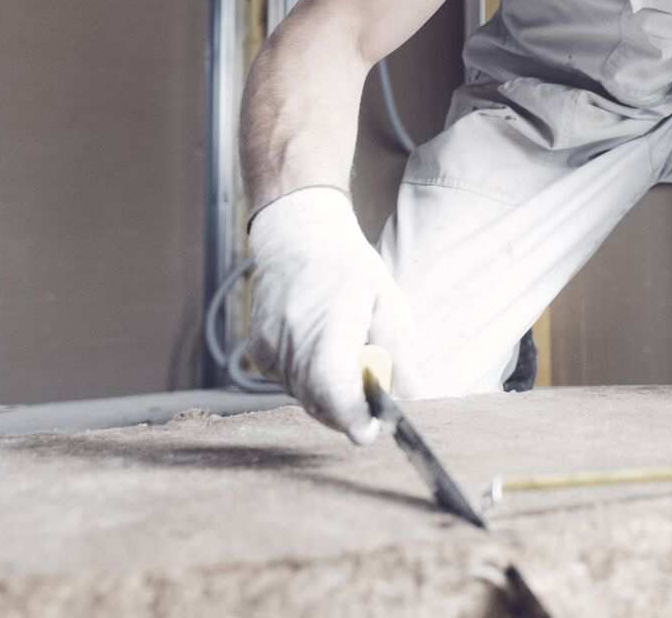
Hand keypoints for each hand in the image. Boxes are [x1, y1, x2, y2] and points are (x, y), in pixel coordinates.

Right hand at [246, 187, 417, 443]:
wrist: (297, 240)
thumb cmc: (349, 269)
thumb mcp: (388, 303)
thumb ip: (400, 353)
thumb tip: (413, 396)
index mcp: (332, 319)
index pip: (333, 384)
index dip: (352, 415)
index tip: (370, 430)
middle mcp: (294, 335)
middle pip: (319, 401)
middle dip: (349, 410)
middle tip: (371, 401)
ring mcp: (270, 345)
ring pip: (304, 398)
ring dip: (331, 395)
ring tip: (346, 358)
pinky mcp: (258, 353)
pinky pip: (289, 386)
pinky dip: (311, 383)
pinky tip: (323, 354)